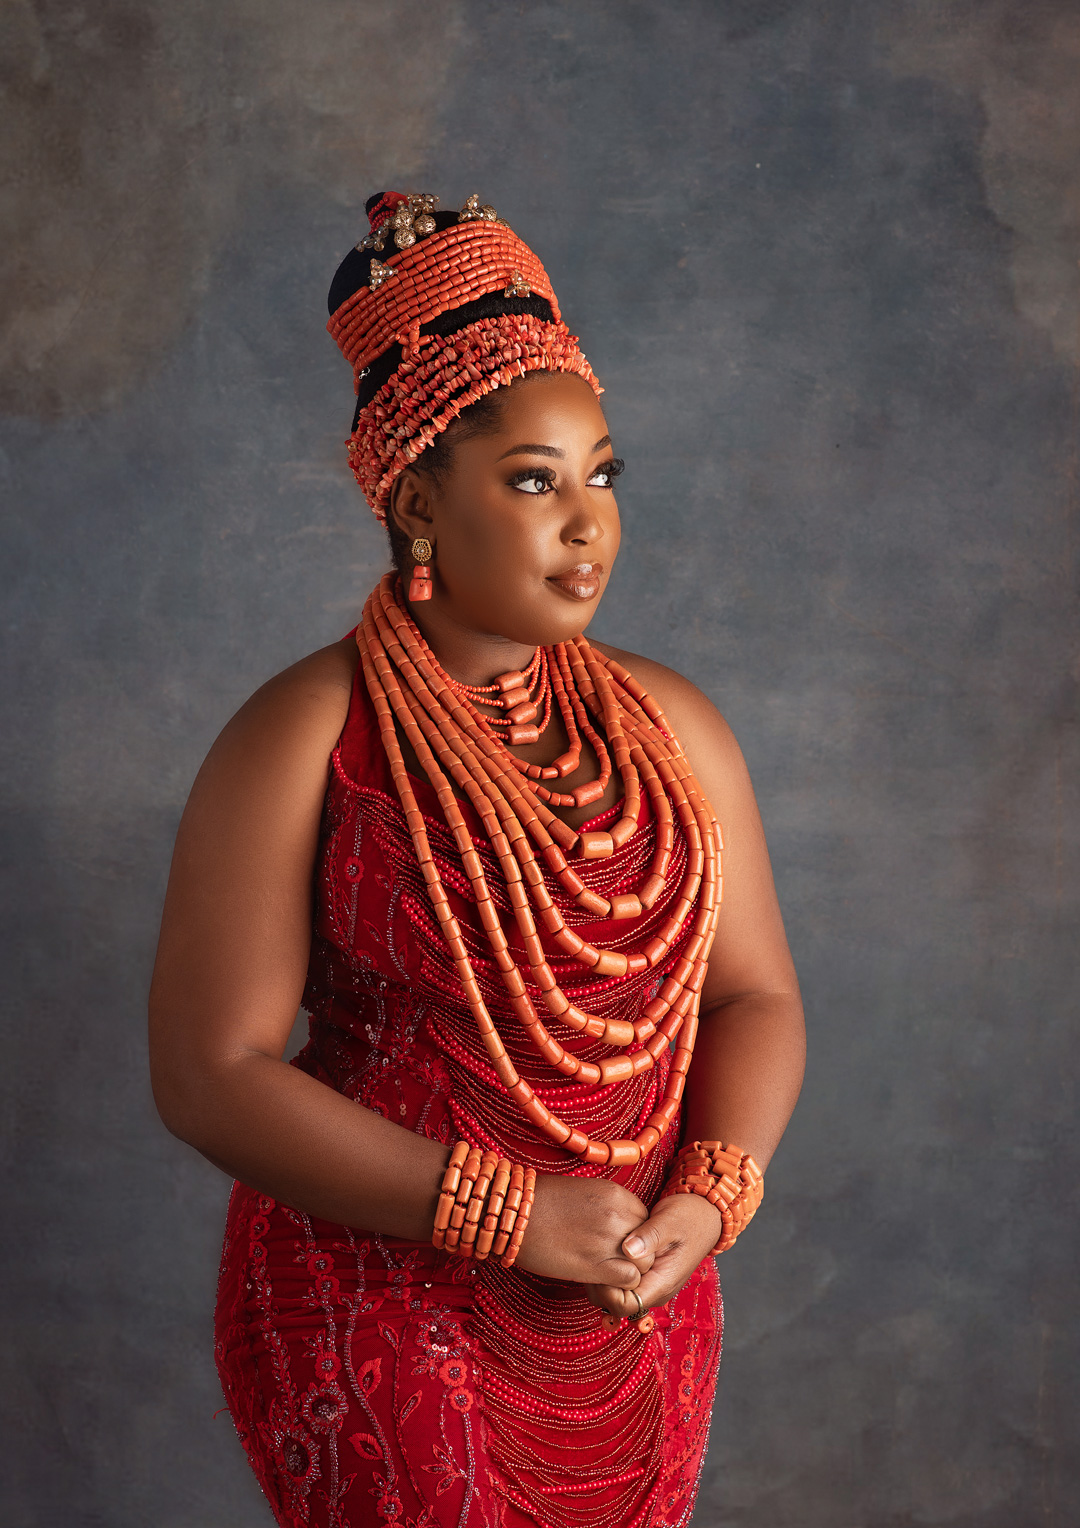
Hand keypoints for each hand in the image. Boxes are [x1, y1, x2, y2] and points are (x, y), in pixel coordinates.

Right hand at [515, 1172, 652, 1293]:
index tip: (620, 1246)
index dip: (636, 1237)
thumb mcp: (583, 1193)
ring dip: (631, 1273)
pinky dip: (621, 1286)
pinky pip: (630, 1280)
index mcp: (616, 1194)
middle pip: (650, 1243)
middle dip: (638, 1256)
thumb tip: (620, 1228)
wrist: (512, 1216)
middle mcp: (619, 1214)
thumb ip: (608, 1209)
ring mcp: (610, 1240)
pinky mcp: (597, 1265)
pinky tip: (602, 1282)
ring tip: (608, 1274)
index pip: (646, 1221)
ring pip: (645, 1264)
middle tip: (615, 1263)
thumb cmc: (540, 1204)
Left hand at [586, 1193, 722, 1319]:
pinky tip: (605, 1251)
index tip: (599, 1265)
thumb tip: (628, 1249)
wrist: (703, 1215)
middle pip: (615, 1304)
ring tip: (597, 1251)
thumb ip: (649, 1236)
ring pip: (616, 1295)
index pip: (624, 1306)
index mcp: (662, 1284)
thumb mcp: (669, 1221)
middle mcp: (655, 1290)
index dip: (607, 1291)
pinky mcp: (645, 1275)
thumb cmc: (689, 1217)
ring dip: (604, 1277)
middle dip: (600, 1285)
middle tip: (592, 1256)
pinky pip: (622, 1282)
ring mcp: (650, 1284)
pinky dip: (610, 1270)